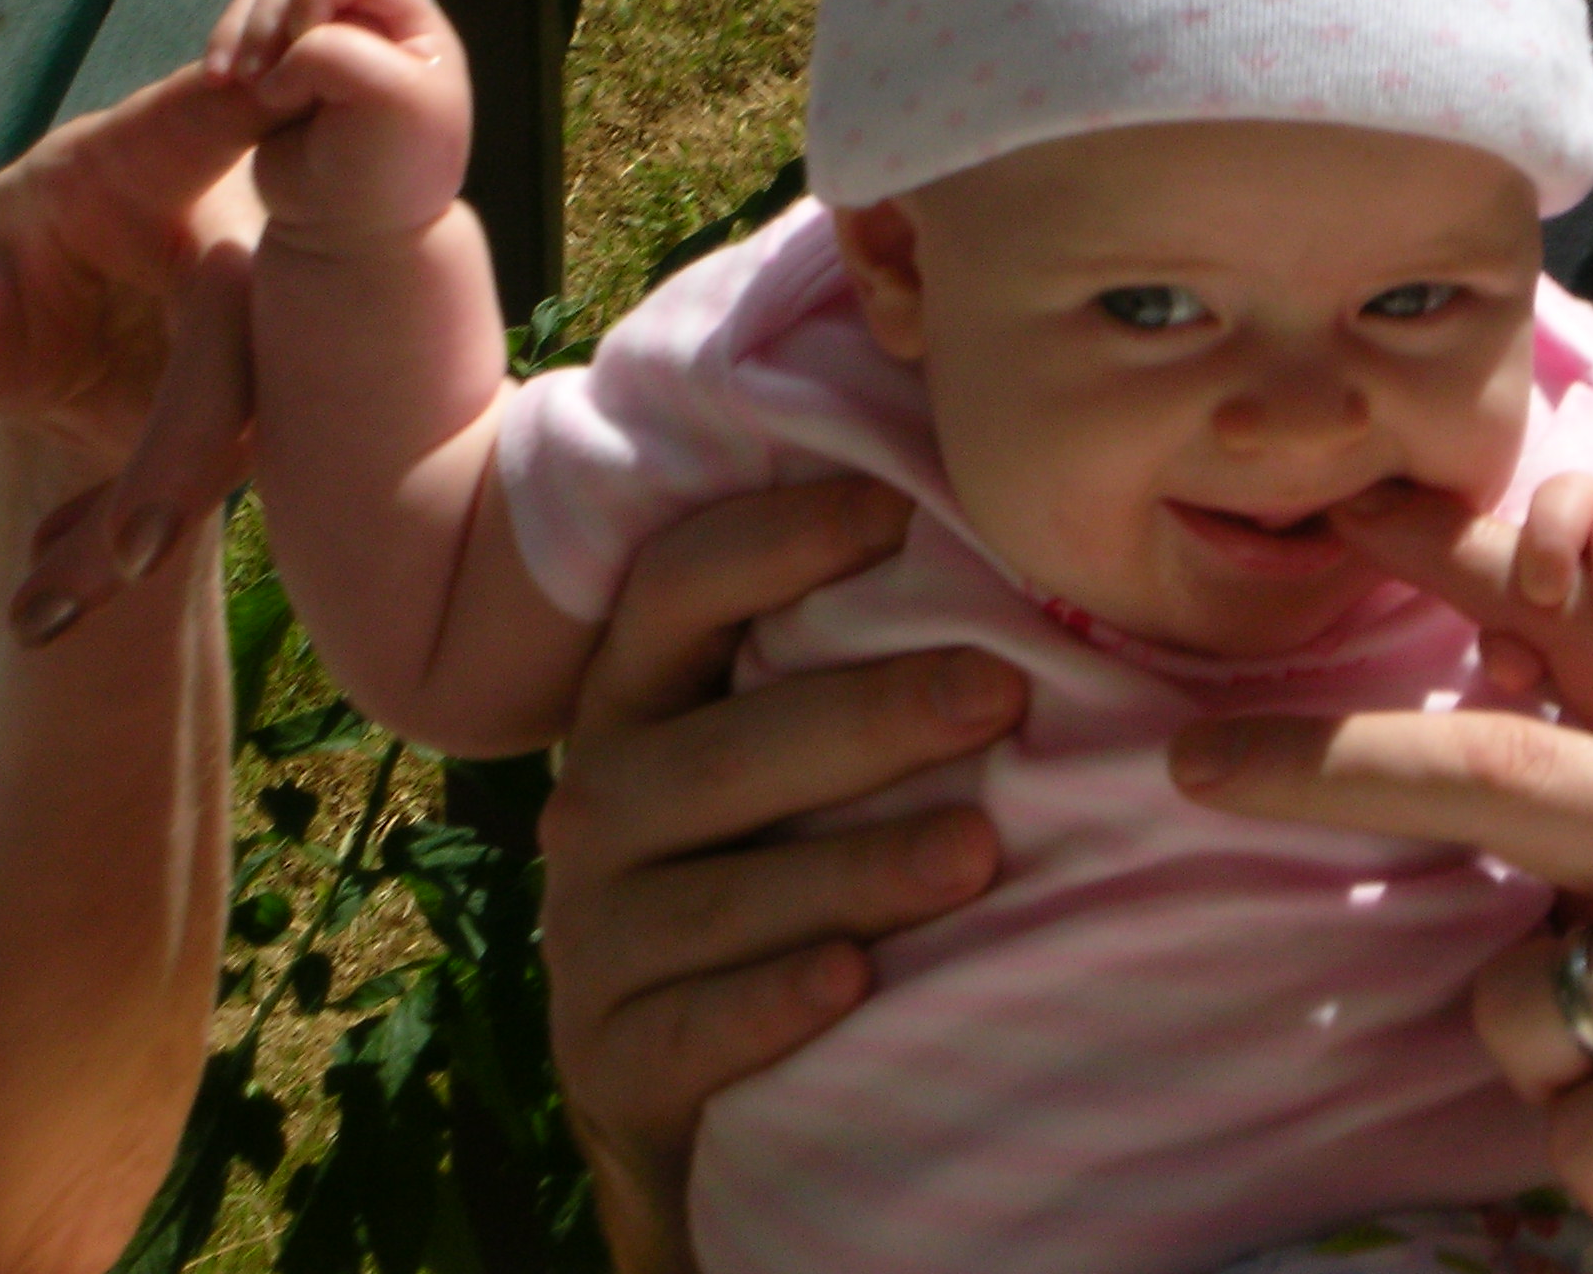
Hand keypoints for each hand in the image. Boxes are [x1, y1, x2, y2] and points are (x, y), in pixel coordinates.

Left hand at [0, 63, 275, 640]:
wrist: (76, 343)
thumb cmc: (15, 284)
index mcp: (156, 165)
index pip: (202, 124)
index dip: (241, 99)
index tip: (245, 87)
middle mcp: (244, 232)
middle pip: (233, 330)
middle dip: (182, 450)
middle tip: (123, 557)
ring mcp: (280, 316)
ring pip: (238, 423)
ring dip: (145, 518)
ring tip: (40, 611)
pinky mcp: (283, 399)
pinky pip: (224, 475)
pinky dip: (126, 549)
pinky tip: (50, 597)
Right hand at [206, 0, 469, 248]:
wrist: (348, 239)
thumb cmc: (384, 173)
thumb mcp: (388, 100)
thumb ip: (338, 50)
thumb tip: (288, 56)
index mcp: (416, 33)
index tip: (307, 38)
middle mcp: (374, 36)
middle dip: (275, 16)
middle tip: (266, 71)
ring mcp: (325, 54)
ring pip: (269, 3)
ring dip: (246, 33)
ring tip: (242, 83)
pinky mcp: (281, 77)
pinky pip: (243, 36)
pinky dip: (225, 50)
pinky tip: (220, 81)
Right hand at [539, 478, 1027, 1273]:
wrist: (677, 1082)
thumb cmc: (771, 873)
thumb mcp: (780, 763)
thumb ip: (840, 663)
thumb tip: (998, 544)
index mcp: (636, 700)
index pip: (680, 588)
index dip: (778, 541)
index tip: (902, 510)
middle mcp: (597, 803)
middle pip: (726, 746)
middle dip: (872, 716)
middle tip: (1001, 694)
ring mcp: (591, 938)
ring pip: (722, 894)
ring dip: (854, 869)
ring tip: (977, 852)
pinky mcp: (611, 1060)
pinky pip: (692, 1027)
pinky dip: (772, 1004)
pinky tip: (853, 982)